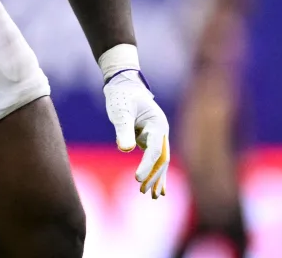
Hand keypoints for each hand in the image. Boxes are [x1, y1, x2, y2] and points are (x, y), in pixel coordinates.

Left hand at [103, 70, 169, 197]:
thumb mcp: (120, 112)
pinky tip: (155, 187)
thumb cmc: (121, 97)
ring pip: (160, 161)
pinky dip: (154, 172)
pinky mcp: (150, 139)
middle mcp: (161, 131)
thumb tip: (125, 149)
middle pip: (161, 158)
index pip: (154, 150)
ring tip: (153, 196)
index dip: (147, 165)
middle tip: (144, 191)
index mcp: (158, 124)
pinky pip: (154, 159)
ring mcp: (157, 136)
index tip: (137, 179)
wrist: (124, 85)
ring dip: (156, 177)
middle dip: (153, 176)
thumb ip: (123, 130)